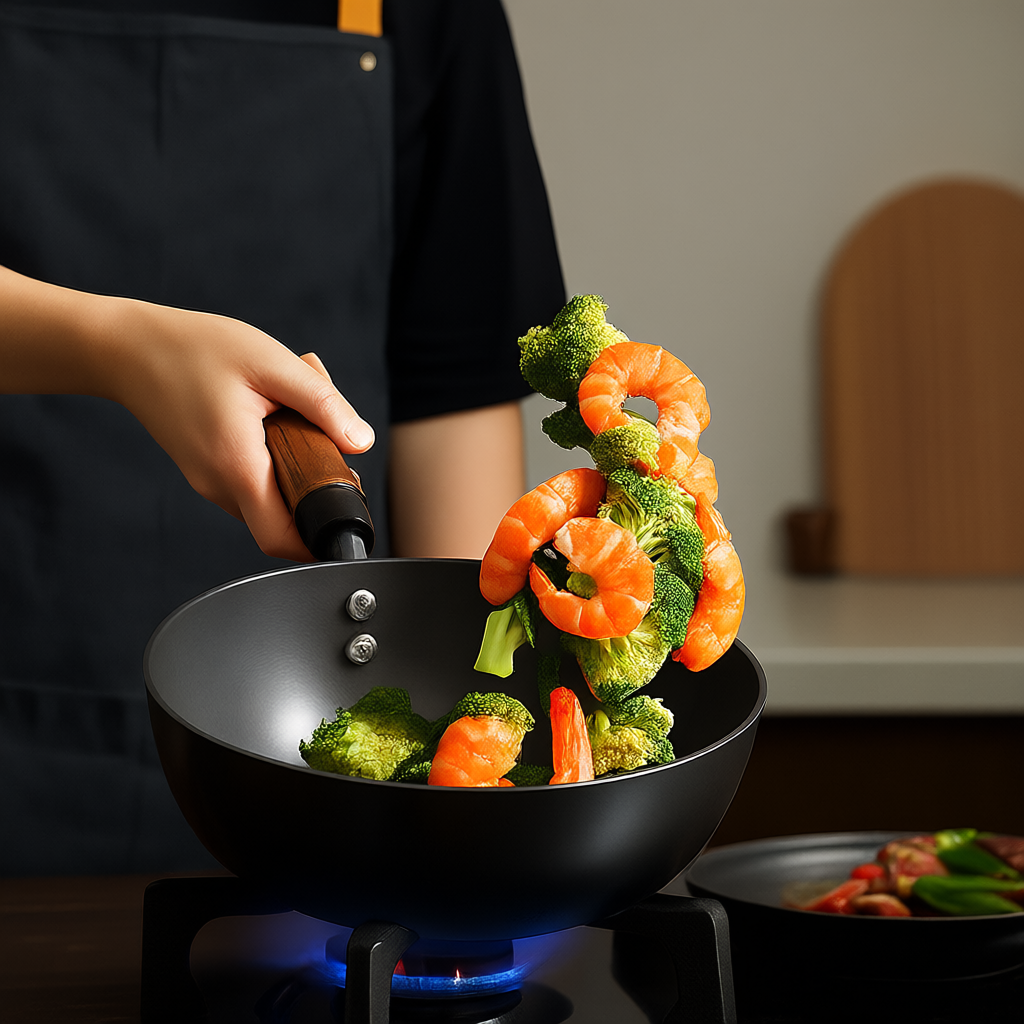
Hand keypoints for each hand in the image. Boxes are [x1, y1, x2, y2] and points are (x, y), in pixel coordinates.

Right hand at [102, 298, 373, 560]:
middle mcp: (218, 485)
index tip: (347, 521)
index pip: (282, 538)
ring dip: (294, 470)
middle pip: (282, 519)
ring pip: (268, 499)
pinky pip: (250, 481)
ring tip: (293, 415)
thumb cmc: (193, 349)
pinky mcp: (205, 470)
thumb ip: (322, 405)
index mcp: (237, 465)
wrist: (127, 347)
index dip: (319, 540)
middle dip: (316, 490)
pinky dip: (273, 459)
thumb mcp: (271, 364)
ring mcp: (208, 481)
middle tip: (327, 443)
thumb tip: (361, 441)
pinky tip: (271, 415)